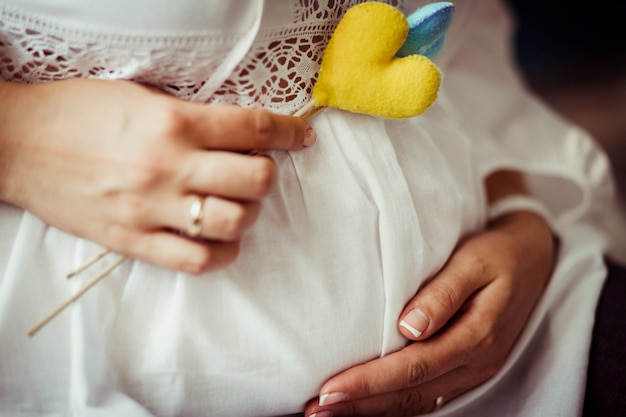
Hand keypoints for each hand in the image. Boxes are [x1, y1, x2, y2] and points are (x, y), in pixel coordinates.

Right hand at [0, 79, 314, 273]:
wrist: (17, 143)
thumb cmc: (78, 112)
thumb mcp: (141, 97)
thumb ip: (193, 117)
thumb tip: (240, 132)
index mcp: (174, 122)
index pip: (253, 127)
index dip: (288, 132)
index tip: (302, 137)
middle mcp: (169, 166)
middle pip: (255, 179)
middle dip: (268, 175)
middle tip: (257, 171)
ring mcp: (152, 208)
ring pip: (234, 222)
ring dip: (248, 213)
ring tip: (235, 204)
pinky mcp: (133, 240)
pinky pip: (196, 261)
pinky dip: (221, 253)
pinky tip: (219, 239)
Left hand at [305, 211, 554, 415]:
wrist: (533, 258)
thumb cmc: (497, 254)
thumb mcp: (474, 261)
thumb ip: (443, 293)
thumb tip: (410, 327)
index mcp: (478, 335)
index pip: (415, 367)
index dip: (371, 382)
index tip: (330, 389)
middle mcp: (476, 363)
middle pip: (412, 394)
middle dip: (362, 405)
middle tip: (316, 410)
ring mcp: (473, 371)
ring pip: (418, 402)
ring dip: (374, 410)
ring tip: (330, 413)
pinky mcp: (466, 369)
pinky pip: (427, 396)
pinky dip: (394, 404)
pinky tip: (367, 405)